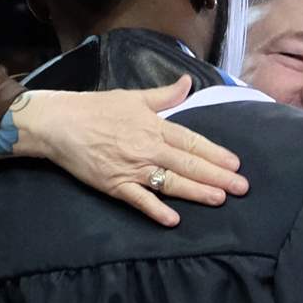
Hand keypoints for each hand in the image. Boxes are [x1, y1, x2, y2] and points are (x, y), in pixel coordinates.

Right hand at [12, 77, 248, 226]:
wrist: (60, 123)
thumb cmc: (96, 108)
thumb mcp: (134, 97)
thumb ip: (164, 95)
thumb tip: (188, 82)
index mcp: (155, 126)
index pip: (192, 142)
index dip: (216, 154)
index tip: (236, 164)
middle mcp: (148, 148)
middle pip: (189, 164)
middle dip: (218, 176)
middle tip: (241, 188)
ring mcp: (132, 168)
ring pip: (171, 182)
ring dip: (197, 191)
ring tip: (220, 200)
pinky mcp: (115, 185)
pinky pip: (139, 200)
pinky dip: (156, 210)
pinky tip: (173, 219)